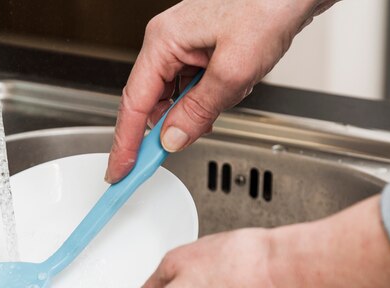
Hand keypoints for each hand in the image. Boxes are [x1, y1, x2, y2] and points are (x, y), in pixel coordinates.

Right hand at [105, 0, 336, 182]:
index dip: (126, 142)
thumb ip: (198, 111)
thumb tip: (172, 139)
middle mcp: (168, 42)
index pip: (134, 103)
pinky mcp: (201, 51)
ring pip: (173, 97)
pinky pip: (191, 88)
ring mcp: (184, 47)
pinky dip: (205, 101)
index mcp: (164, 41)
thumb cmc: (268, 8)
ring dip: (192, 112)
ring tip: (219, 105)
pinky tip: (225, 95)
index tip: (121, 170)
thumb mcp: (233, 71)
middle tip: (165, 155)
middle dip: (164, 128)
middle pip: (150, 101)